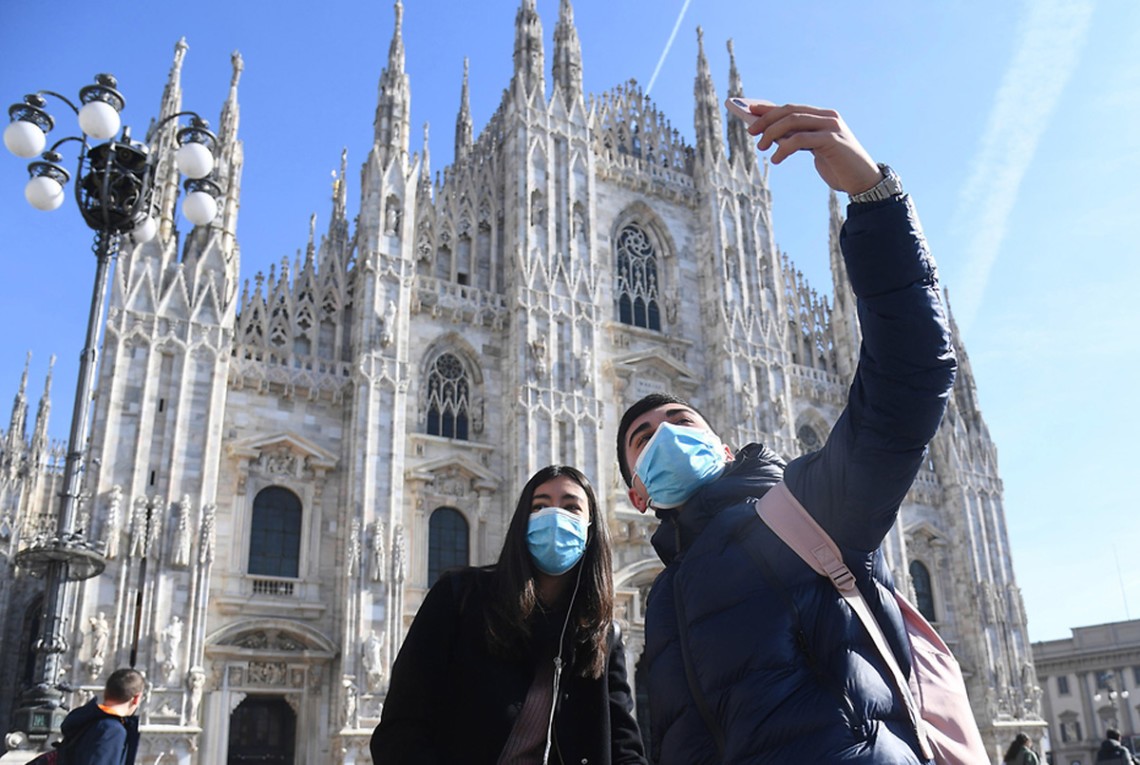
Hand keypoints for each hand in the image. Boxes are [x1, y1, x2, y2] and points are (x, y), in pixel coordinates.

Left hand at [744, 101, 881, 194]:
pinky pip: (800, 138)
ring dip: (772, 133)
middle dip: (767, 120)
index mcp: (824, 116)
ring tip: (762, 147)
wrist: (862, 181)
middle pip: (790, 111)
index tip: (749, 110)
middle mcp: (828, 117)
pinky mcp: (832, 140)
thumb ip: (798, 140)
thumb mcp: (814, 150)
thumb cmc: (837, 166)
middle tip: (751, 132)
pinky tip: (777, 159)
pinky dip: (784, 147)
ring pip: (794, 121)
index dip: (770, 109)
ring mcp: (832, 126)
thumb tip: (771, 135)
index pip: (792, 108)